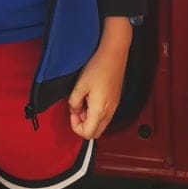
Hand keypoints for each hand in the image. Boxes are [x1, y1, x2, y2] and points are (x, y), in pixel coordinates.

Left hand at [68, 22, 131, 141]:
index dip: (75, 126)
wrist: (113, 55)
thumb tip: (74, 109)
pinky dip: (96, 112)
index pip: (87, 134)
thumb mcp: (79, 86)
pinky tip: (90, 97)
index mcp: (100, 111)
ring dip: (89, 119)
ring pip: (100, 124)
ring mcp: (114, 107)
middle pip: (95, 132)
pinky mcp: (115, 101)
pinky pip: (105, 115)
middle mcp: (109, 112)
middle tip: (76, 109)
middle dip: (83, 125)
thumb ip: (73, 102)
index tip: (72, 112)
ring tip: (82, 101)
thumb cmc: (98, 68)